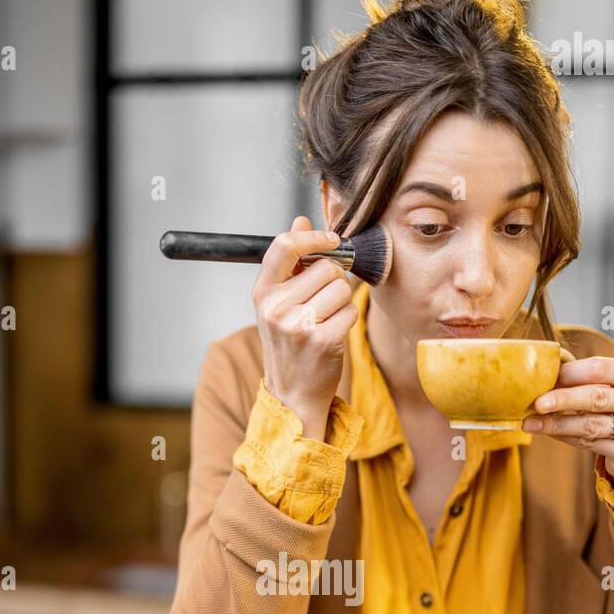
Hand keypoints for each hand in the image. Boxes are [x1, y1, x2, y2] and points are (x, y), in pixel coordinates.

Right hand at [252, 215, 358, 439]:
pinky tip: (334, 334)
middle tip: (324, 303)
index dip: (314, 236)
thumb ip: (291, 262)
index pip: (285, 245)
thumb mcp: (279, 303)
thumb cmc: (290, 345)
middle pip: (325, 267)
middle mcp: (276, 308)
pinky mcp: (322, 340)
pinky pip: (350, 311)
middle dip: (334, 281)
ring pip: (341, 288)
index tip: (332, 240)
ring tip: (327, 320)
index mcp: (263, 293)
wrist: (293, 395)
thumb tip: (300, 219)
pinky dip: (348, 320)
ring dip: (342, 302)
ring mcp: (298, 325)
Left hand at [523, 356, 613, 485]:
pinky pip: (592, 444)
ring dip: (557, 424)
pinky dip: (567, 438)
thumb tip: (546, 380)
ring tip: (532, 423)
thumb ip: (589, 382)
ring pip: (591, 424)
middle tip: (536, 403)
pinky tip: (551, 433)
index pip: (602, 368)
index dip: (571, 373)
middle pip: (597, 397)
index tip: (546, 378)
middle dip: (562, 399)